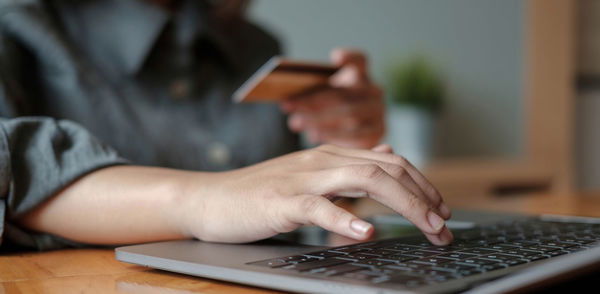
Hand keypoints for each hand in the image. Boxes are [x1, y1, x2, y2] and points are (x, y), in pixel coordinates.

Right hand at [183, 144, 452, 244]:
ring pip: (363, 179)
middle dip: (423, 197)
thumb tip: (383, 160)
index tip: (441, 209)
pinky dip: (345, 218)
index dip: (422, 184)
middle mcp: (322, 161)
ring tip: (427, 226)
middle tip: (444, 226)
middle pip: (386, 169)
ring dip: (403, 203)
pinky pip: (318, 207)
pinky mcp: (281, 201)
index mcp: (331, 156)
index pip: (389, 162)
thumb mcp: (309, 178)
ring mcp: (302, 179)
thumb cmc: (260, 193)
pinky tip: (367, 231)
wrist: (210, 198)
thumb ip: (346, 171)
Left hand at [281, 48, 384, 148]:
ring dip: (318, 120)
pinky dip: (333, 136)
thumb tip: (287, 101)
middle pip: (343, 94)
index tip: (336, 57)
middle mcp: (373, 91)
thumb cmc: (333, 110)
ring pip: (349, 115)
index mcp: (360, 75)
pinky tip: (314, 136)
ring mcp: (378, 111)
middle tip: (287, 105)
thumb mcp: (324, 96)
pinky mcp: (378, 132)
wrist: (355, 134)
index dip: (349, 57)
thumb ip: (310, 93)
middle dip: (312, 101)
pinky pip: (356, 135)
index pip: (359, 60)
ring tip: (295, 123)